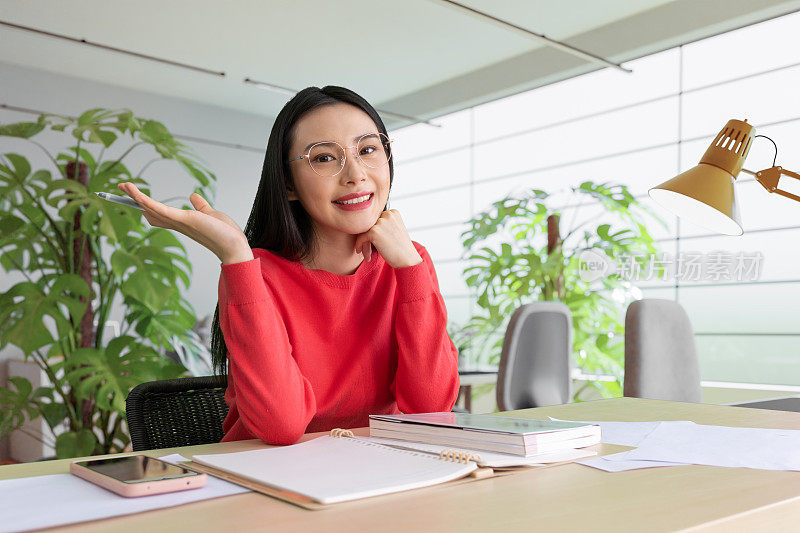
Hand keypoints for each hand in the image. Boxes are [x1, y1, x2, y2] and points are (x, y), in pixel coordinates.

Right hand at [118, 182, 253, 264]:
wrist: (232, 244)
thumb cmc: (224, 233)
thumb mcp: (210, 214)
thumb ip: (201, 206)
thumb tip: (193, 196)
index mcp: (181, 222)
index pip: (158, 213)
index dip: (146, 204)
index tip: (135, 196)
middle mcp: (175, 224)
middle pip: (149, 210)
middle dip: (135, 199)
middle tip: (122, 187)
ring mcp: (177, 222)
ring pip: (150, 207)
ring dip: (136, 196)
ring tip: (124, 184)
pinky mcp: (182, 219)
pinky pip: (159, 209)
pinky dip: (146, 200)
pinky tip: (136, 193)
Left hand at [353, 209, 421, 267]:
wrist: (407, 260)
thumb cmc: (400, 247)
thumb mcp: (394, 230)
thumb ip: (383, 223)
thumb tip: (362, 222)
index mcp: (393, 212)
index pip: (375, 218)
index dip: (372, 230)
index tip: (373, 241)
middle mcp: (387, 214)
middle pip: (368, 223)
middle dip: (366, 236)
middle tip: (368, 248)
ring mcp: (381, 222)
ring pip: (363, 230)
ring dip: (363, 242)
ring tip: (367, 252)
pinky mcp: (374, 231)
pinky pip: (360, 237)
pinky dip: (359, 245)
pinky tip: (361, 252)